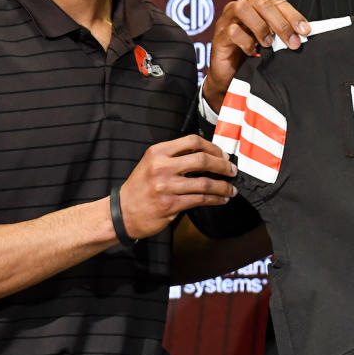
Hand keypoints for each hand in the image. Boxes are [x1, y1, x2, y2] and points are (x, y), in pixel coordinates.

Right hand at [116, 135, 237, 239]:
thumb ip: (175, 157)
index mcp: (158, 152)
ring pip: (205, 183)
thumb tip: (207, 155)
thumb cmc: (140, 187)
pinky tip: (221, 199)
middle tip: (232, 171)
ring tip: (231, 189)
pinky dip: (215, 199)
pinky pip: (200, 199)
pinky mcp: (170, 204)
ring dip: (223, 186)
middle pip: (203, 160)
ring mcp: (166, 186)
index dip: (213, 147)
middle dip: (223, 165)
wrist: (121, 212)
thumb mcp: (151, 163)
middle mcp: (162, 166)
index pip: (193, 141)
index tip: (222, 155)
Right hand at [203, 0, 308, 109]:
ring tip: (268, 43)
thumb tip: (304, 34)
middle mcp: (243, 7)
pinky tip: (252, 51)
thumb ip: (284, 33)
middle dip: (281, 23)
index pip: (279, 3)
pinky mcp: (219, 35)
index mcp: (258, 5)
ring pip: (243, 9)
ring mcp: (228, 19)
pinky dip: (245, 41)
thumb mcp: (272, 41)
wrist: (230, 76)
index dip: (294, 16)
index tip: (305, 31)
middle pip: (263, 4)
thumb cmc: (253, 54)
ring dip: (260, 26)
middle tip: (292, 42)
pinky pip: (232, 31)